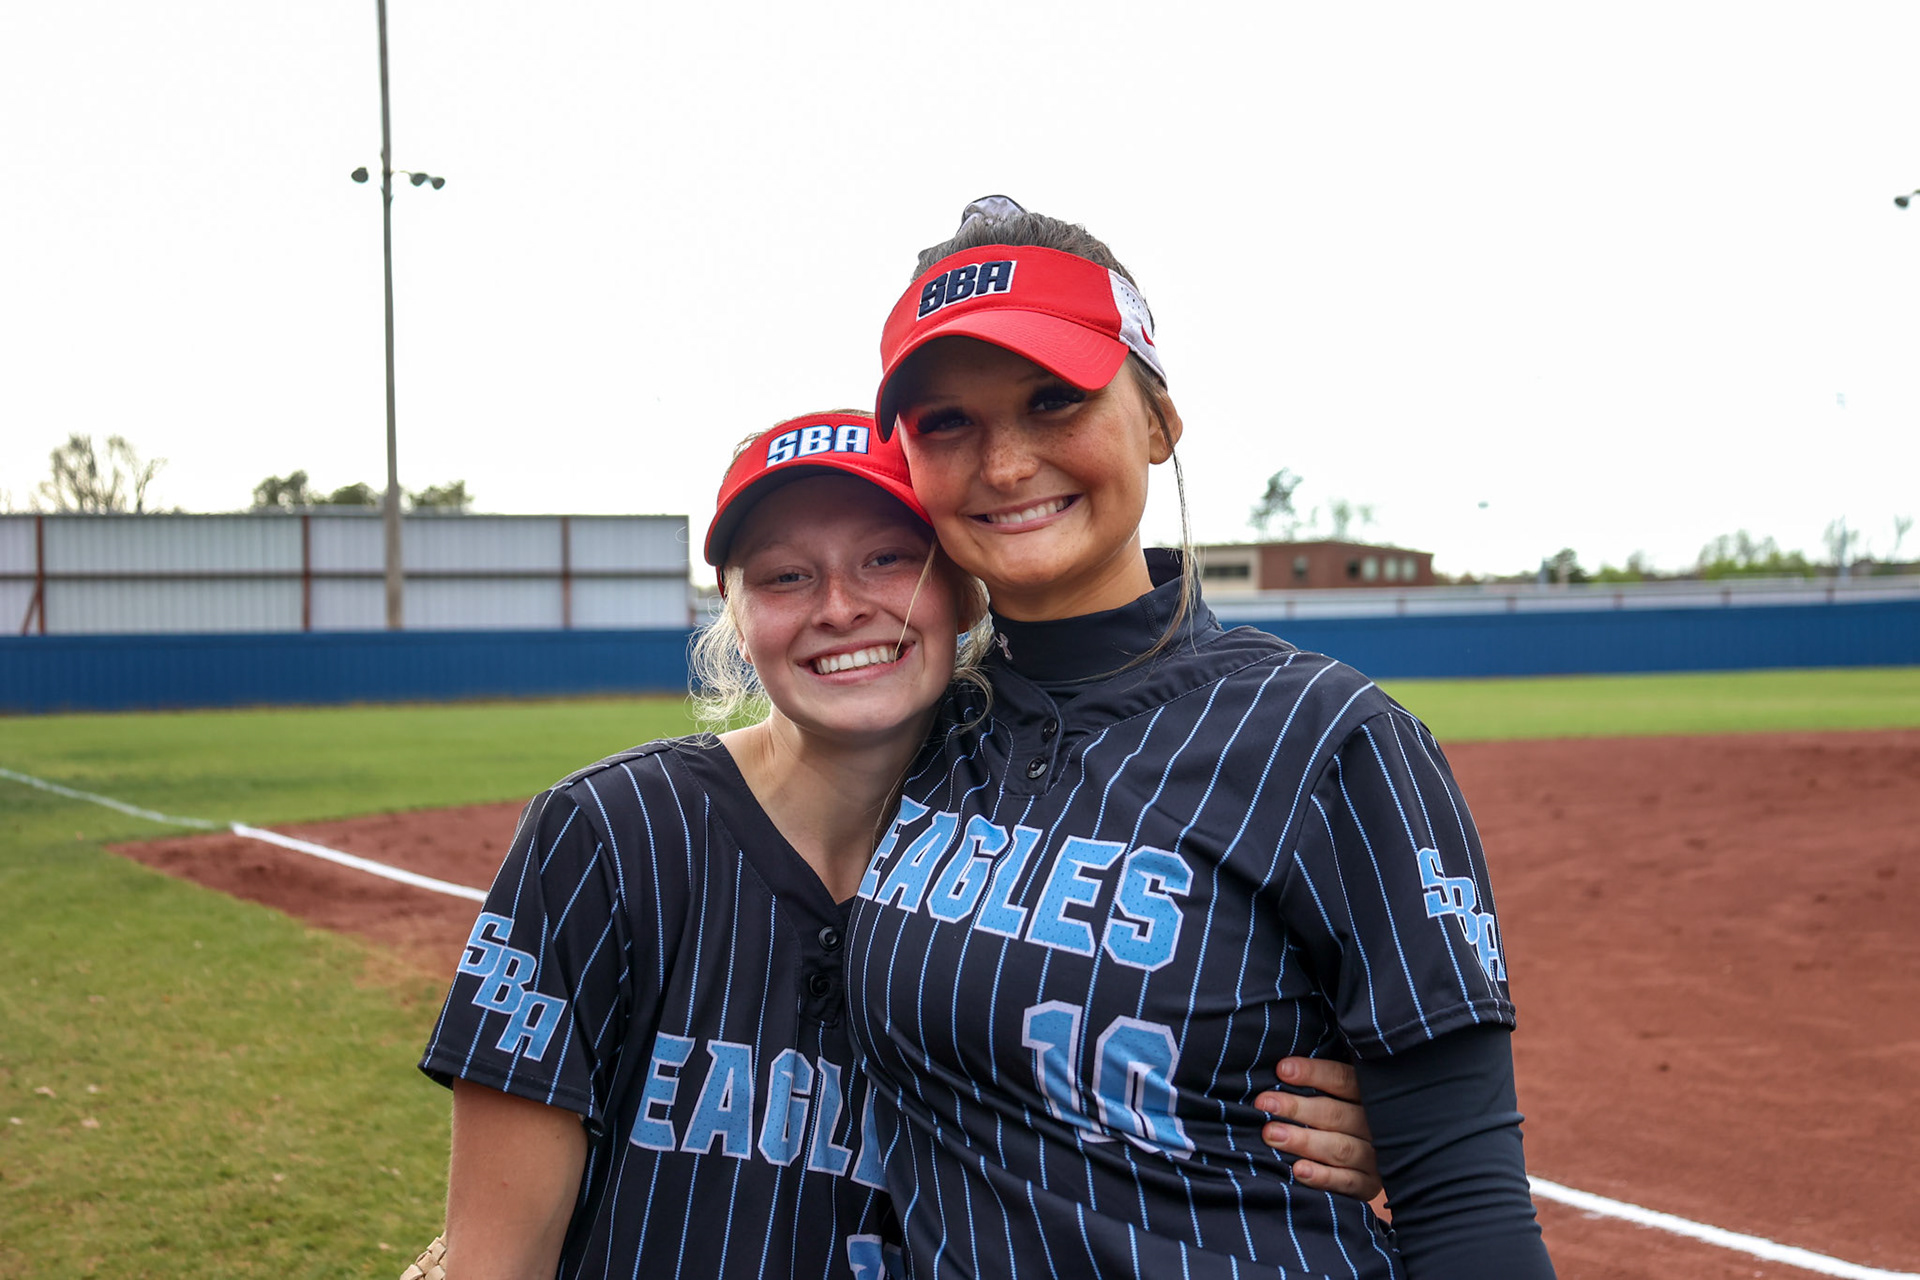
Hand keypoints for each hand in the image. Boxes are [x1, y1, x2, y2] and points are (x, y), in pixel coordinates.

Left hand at [1257, 1057, 1385, 1209]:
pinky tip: (1299, 1170)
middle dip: (1297, 1108)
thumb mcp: (1341, 1095)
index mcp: (1369, 1095)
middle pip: (1336, 1114)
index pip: (1343, 1080)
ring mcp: (1375, 1157)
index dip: (1313, 1073)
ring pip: (1340, 1147)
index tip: (1282, 1069)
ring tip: (1271, 1134)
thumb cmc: (1342, 1117)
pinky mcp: (1369, 1185)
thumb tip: (1281, 1066)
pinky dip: (1323, 1176)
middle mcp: (1375, 1125)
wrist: (1380, 1163)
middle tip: (1264, 1103)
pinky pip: (1347, 1181)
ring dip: (1304, 1141)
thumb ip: (1320, 1083)